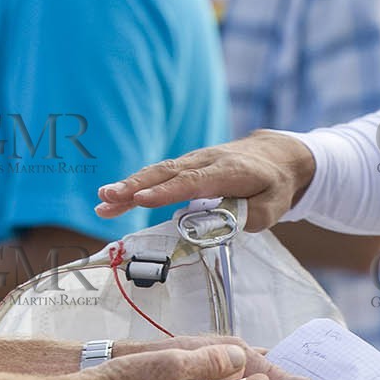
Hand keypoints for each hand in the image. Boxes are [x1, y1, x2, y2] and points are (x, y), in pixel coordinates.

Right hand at [96, 131, 315, 231]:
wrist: (277, 154)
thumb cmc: (274, 183)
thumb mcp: (273, 206)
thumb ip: (249, 218)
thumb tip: (220, 225)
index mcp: (228, 171)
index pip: (193, 182)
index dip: (166, 191)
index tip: (141, 199)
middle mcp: (206, 161)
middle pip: (166, 173)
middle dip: (135, 186)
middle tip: (107, 198)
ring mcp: (194, 161)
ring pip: (158, 172)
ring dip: (129, 186)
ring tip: (102, 201)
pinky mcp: (187, 166)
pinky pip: (160, 174)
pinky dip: (137, 184)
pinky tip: (115, 198)